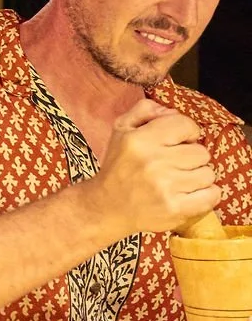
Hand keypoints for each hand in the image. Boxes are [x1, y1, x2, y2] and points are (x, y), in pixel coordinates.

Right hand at [90, 99, 220, 235]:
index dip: (187, 132)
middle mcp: (153, 162)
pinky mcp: (175, 209)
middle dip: (192, 157)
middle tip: (177, 164)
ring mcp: (165, 187)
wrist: (107, 207)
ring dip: (198, 176)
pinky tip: (191, 193)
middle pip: (201, 152)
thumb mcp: (120, 130)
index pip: (185, 125)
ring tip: (181, 180)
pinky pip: (213, 195)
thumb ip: (144, 111)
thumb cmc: (118, 166)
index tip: (179, 142)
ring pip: (208, 174)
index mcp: (139, 140)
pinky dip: (207, 194)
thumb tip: (171, 111)